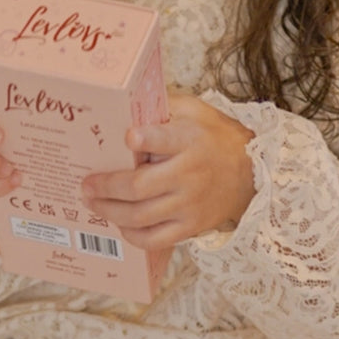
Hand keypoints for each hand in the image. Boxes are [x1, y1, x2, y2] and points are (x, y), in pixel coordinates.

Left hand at [81, 93, 255, 249]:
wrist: (252, 172)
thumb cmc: (215, 137)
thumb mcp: (195, 111)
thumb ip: (164, 106)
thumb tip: (127, 99)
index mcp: (189, 140)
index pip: (165, 138)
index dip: (145, 139)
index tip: (127, 137)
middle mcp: (189, 174)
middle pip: (139, 186)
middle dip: (106, 186)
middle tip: (86, 184)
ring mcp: (189, 204)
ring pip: (141, 215)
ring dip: (110, 211)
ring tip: (92, 203)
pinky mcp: (191, 226)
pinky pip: (155, 239)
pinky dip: (132, 235)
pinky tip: (119, 225)